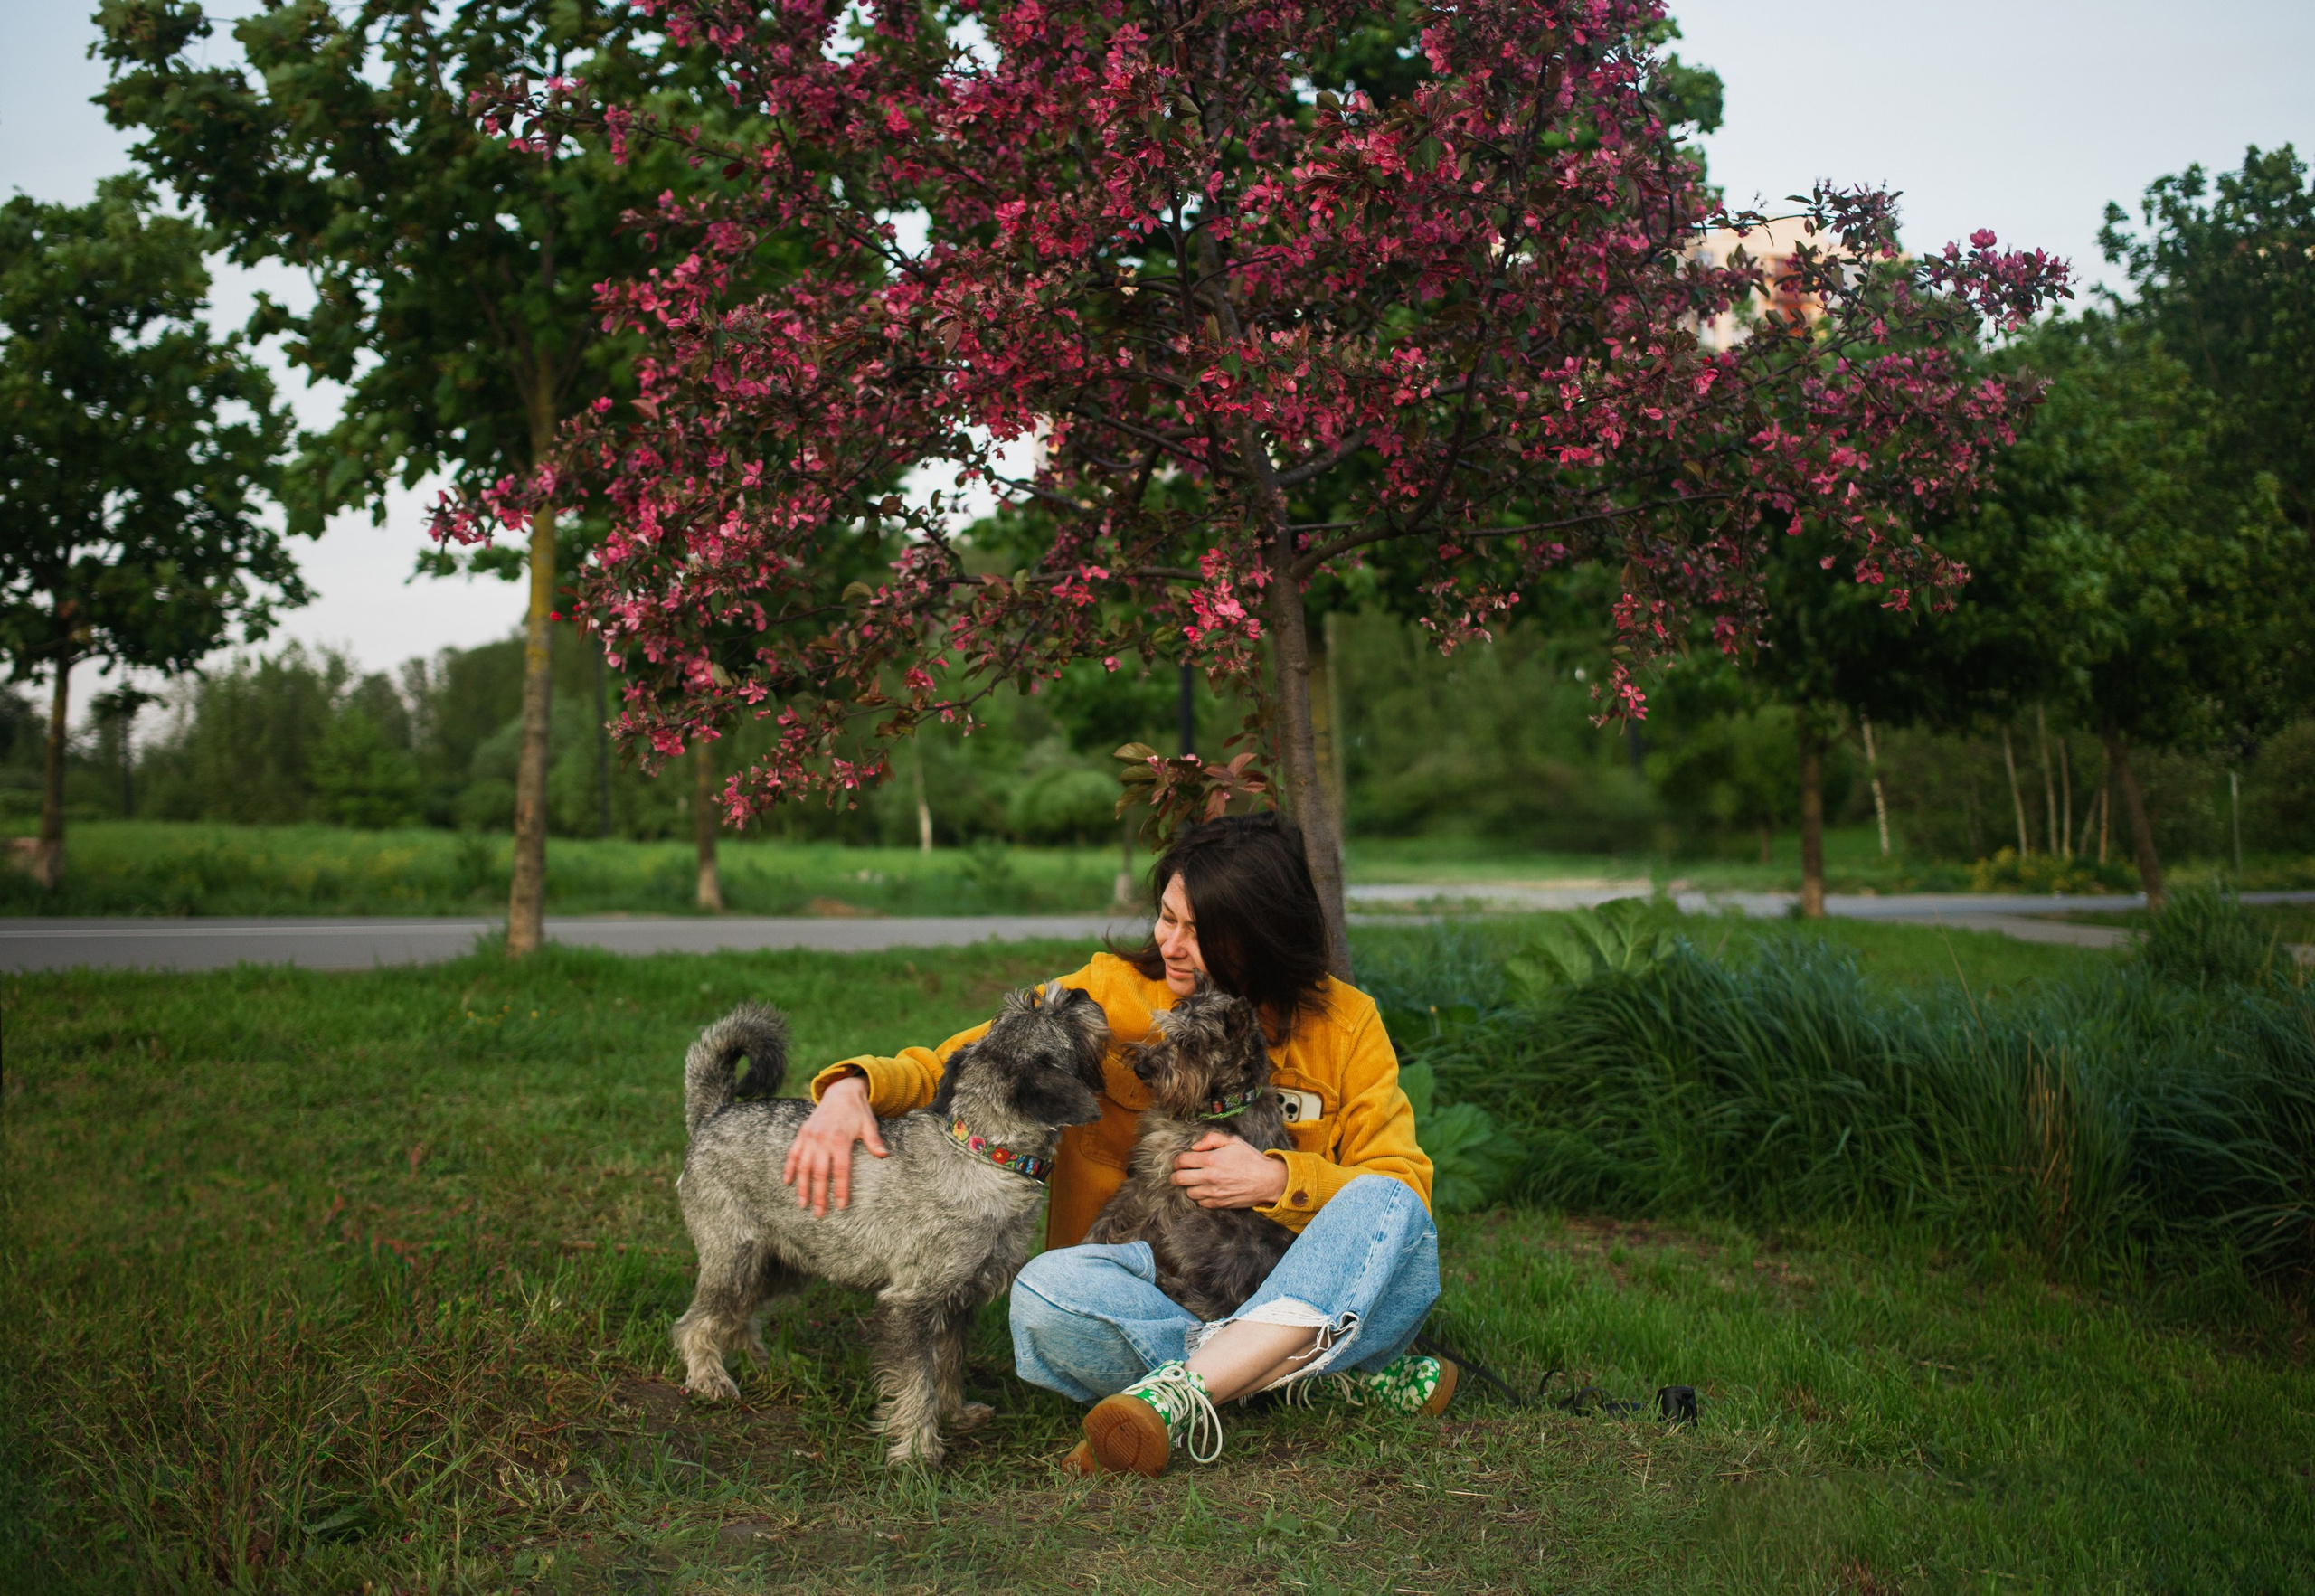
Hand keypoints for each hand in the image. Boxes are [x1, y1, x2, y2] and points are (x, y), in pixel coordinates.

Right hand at [781, 1072, 886, 1216]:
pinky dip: (789, 1168)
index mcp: (840, 1140)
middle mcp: (823, 1139)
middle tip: (820, 1213)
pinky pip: (793, 1154)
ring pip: (803, 1167)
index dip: (840, 1189)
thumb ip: (874, 1141)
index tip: (840, 1206)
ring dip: (802, 1187)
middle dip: (819, 1195)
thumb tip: (884, 1155)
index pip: (840, 1171)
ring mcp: (810, 1136)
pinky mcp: (802, 1133)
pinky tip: (787, 1182)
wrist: (841, 1091)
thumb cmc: (858, 1111)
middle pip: (820, 1173)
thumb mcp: (869, 1124)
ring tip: (803, 1204)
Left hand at [1170, 1130, 1288, 1209]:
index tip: (1179, 1162)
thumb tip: (1195, 1147)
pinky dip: (1200, 1197)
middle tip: (1178, 1173)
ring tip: (1195, 1181)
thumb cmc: (1251, 1159)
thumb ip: (1211, 1139)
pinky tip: (1206, 1190)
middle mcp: (1209, 1176)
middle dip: (1175, 1175)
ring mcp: (1213, 1192)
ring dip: (1189, 1186)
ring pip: (1188, 1192)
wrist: (1267, 1180)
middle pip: (1179, 1179)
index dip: (1177, 1161)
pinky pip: (1200, 1202)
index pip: (1182, 1161)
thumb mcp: (1233, 1141)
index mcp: (1211, 1159)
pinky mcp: (1218, 1203)